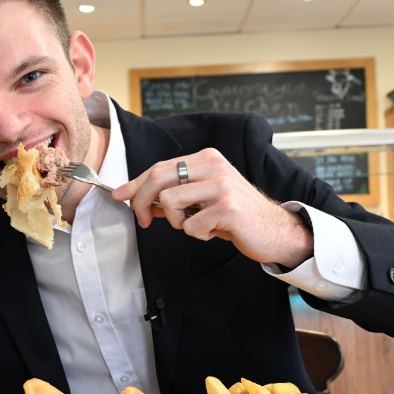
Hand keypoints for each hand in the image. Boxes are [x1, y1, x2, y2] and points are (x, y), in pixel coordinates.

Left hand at [111, 148, 312, 267]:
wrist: (274, 230)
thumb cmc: (235, 216)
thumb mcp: (203, 199)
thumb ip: (175, 196)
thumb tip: (139, 199)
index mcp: (206, 158)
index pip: (160, 167)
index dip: (136, 184)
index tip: (120, 196)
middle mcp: (213, 166)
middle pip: (158, 178)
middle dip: (142, 201)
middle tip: (145, 220)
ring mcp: (221, 185)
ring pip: (170, 201)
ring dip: (177, 222)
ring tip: (196, 225)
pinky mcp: (227, 208)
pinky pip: (191, 226)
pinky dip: (198, 234)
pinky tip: (214, 232)